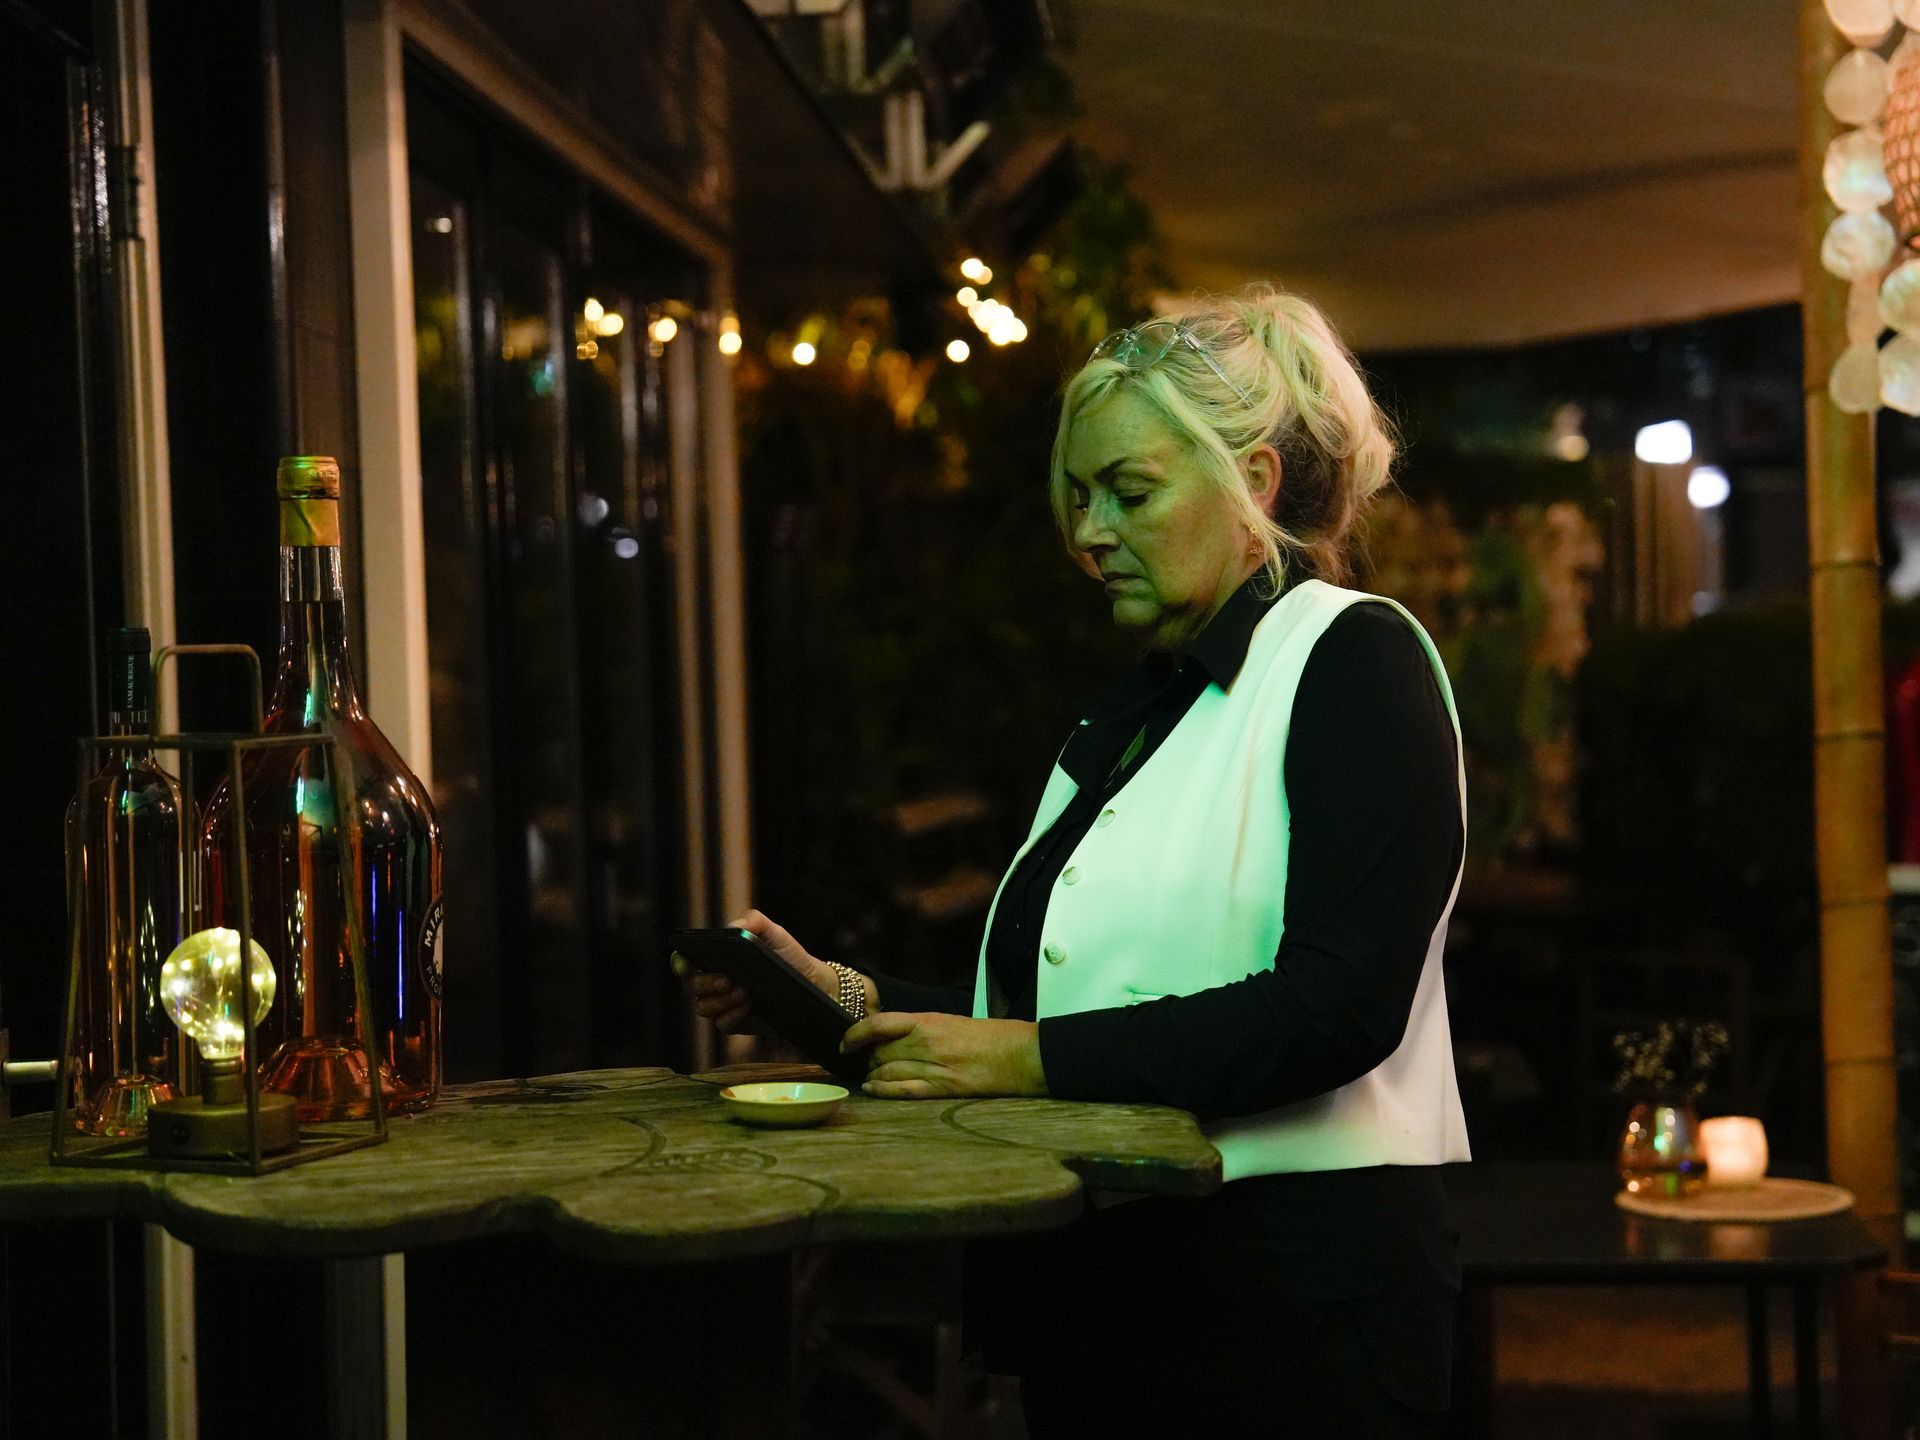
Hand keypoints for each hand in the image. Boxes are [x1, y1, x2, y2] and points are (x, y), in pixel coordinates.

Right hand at [672, 909, 841, 1035]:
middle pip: (693, 985)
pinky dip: (731, 1014)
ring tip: (744, 991)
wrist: (811, 984)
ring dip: (720, 1000)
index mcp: (718, 958)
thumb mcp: (776, 933)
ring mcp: (723, 1003)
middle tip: (726, 979)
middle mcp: (715, 981)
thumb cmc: (788, 956)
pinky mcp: (735, 1022)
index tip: (685, 963)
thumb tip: (733, 926)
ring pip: (703, 1006)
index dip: (680, 961)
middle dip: (705, 982)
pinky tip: (747, 1005)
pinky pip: (721, 1023)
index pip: (687, 960)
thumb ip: (755, 921)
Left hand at [840, 1013, 1046, 1099]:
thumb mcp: (950, 1022)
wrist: (1020, 1053)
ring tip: (872, 1077)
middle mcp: (926, 1042)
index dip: (855, 1034)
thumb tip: (893, 1040)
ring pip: (886, 1071)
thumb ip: (921, 1030)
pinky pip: (903, 1090)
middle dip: (868, 1059)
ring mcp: (934, 1066)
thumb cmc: (989, 1037)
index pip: (879, 1024)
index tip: (845, 1042)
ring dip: (874, 1075)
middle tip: (866, 1063)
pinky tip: (873, 1089)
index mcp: (928, 1021)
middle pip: (879, 1052)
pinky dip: (883, 1090)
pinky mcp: (943, 1088)